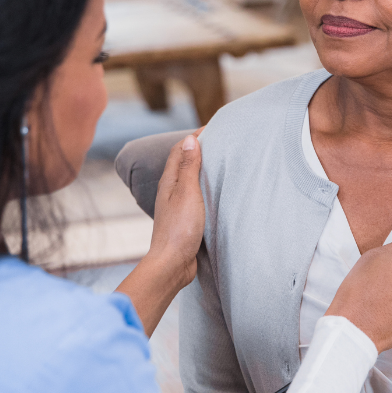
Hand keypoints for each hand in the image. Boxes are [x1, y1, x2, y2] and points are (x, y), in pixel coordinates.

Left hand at [116, 132, 203, 335]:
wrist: (172, 265)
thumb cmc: (179, 229)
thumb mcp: (187, 194)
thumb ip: (188, 167)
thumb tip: (190, 139)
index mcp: (169, 182)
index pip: (179, 150)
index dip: (194, 137)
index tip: (213, 127)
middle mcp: (171, 191)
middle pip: (184, 163)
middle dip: (199, 150)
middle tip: (221, 142)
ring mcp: (177, 206)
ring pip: (190, 180)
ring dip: (203, 169)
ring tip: (222, 163)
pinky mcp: (185, 219)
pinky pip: (197, 196)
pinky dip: (206, 188)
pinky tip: (218, 192)